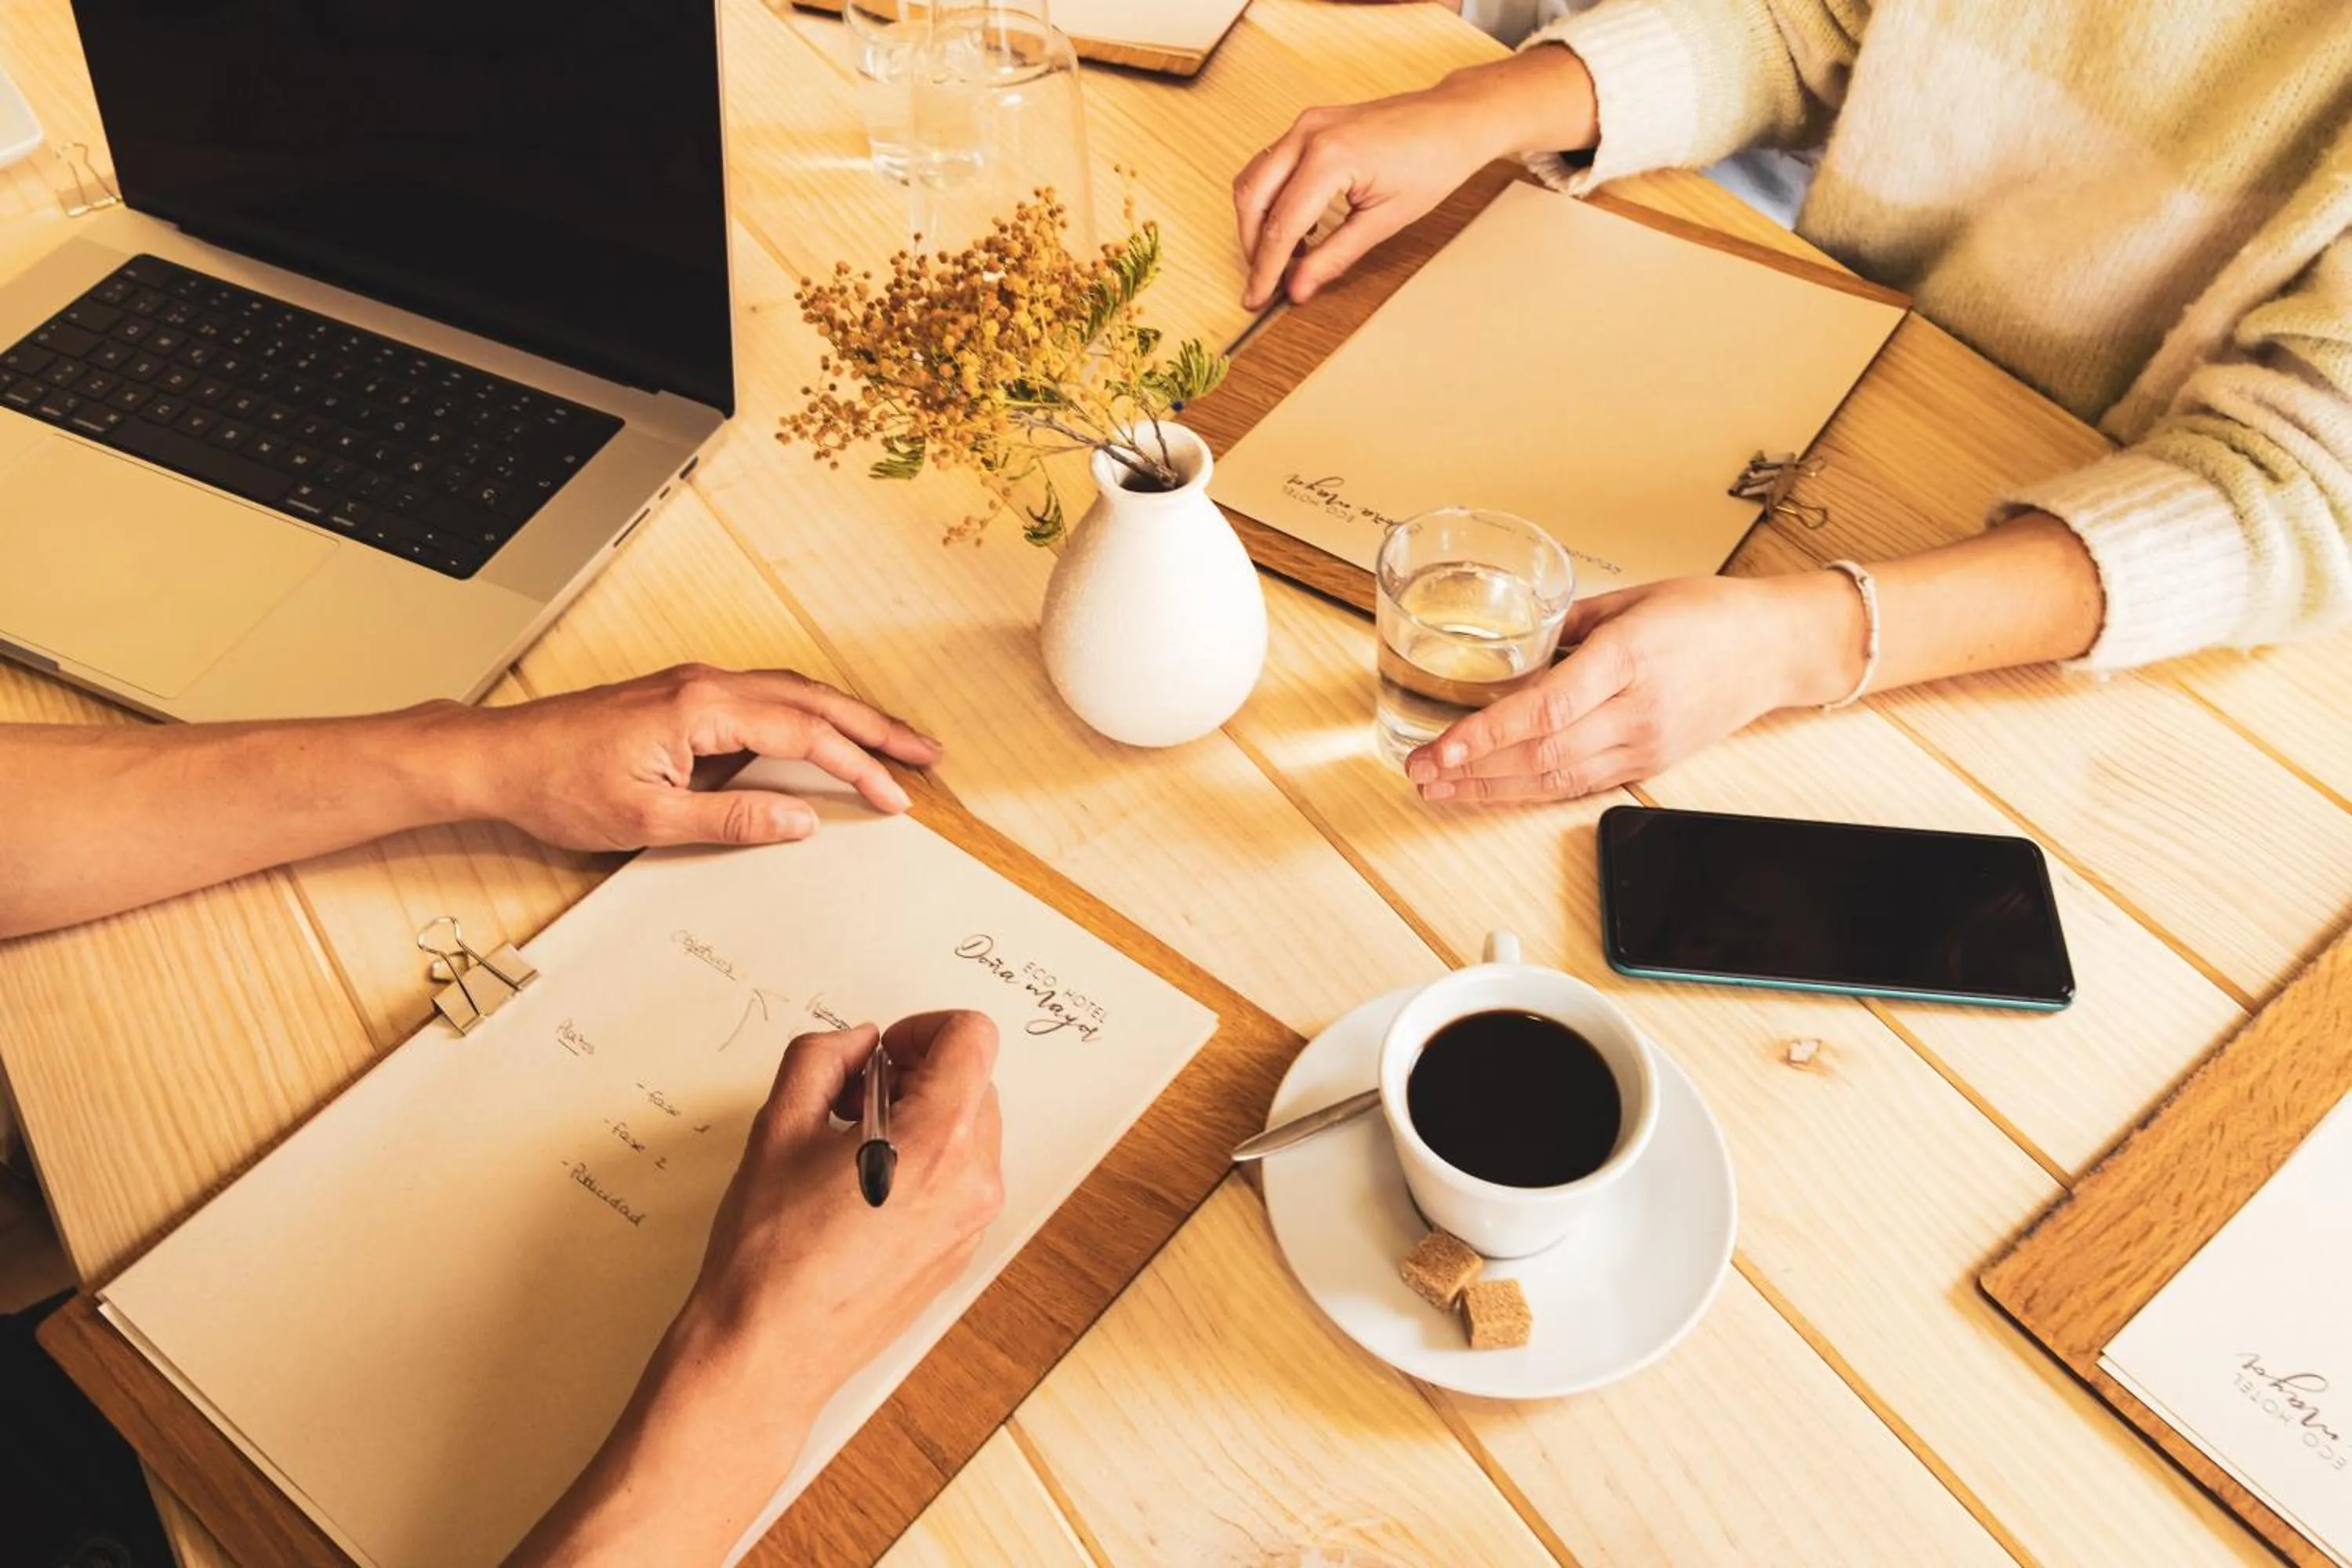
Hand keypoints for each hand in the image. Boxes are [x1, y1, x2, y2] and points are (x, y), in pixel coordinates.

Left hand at [443, 664, 943, 850]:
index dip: (859, 767)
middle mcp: (706, 685)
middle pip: (814, 698)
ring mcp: (695, 685)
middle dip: (876, 726)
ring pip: (793, 691)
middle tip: (927, 753)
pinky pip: (765, 696)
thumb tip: (802, 820)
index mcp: (703, 709)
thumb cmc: (560, 786)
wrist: (499, 757)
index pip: (805, 735)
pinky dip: (809, 713)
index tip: (896, 796)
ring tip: (891, 743)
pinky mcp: (684, 695)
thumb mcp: (650, 819)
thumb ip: (734, 818)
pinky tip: (823, 734)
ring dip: (846, 716)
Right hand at [686, 1012, 1005, 1380]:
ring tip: (851, 1151)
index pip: (972, 1038)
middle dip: (916, 1075)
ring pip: (969, 1130)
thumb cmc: (770, 1253)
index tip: (883, 1053)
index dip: (923, 1028)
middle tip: (852, 1103)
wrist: (769, 1352)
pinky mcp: (961, 1251)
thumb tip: (857, 1042)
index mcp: (937, 1141)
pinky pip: (960, 1177)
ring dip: (920, 1119)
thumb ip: (822, 1056)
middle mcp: (972, 1181)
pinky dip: (925, 1163)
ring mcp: (972, 1222)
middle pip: (973, 1082)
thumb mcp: (779, 1125)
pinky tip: (864, 1191)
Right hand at [1233, 49, 1597, 309]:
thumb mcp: (1384, 221)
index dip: (1265, 269)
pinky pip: (1272, 162)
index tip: (1257, 298)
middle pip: (1252, 198)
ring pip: (1255, 177)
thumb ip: (1334, 256)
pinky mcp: (1311, 123)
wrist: (1454, 121)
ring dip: (1258, 221)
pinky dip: (1272, 197)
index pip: (1281, 226)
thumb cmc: (1433, 162)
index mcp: (1329, 159)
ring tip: (1282, 257)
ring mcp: (1307, 123)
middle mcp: (1309, 134)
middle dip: (1252, 246)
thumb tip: (1298, 287)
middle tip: (1263, 282)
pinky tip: (1296, 226)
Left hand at [1406, 573, 1865, 802]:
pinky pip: (1578, 784)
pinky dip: (1529, 791)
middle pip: (1541, 753)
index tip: (1441, 748)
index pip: (1546, 708)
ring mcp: (1645, 744)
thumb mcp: (1632, 599)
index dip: (1488, 734)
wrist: (1776, 648)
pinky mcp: (1649, 764)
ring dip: (1491, 789)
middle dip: (1472, 768)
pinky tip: (1491, 792)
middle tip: (1418, 771)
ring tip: (1440, 789)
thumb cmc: (1709, 614)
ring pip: (1555, 779)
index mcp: (1629, 658)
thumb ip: (1566, 626)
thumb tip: (1513, 649)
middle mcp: (1636, 710)